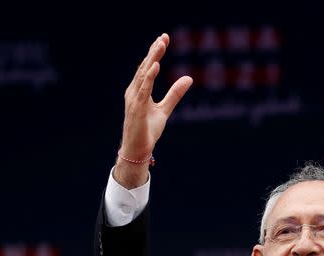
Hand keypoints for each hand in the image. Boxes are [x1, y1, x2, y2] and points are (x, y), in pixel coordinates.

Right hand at [115, 33, 192, 188]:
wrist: (138, 150)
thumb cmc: (147, 130)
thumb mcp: (165, 110)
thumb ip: (175, 94)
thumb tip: (189, 78)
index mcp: (139, 90)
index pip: (148, 67)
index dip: (155, 52)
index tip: (164, 38)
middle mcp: (134, 91)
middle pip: (145, 67)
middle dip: (154, 51)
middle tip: (164, 37)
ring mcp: (134, 99)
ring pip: (144, 75)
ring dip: (152, 59)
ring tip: (160, 45)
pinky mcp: (137, 108)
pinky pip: (144, 89)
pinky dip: (149, 77)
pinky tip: (155, 65)